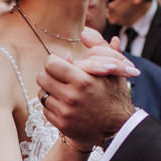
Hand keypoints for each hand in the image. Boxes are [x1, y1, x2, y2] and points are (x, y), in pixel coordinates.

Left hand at [37, 28, 137, 148]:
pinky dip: (52, 106)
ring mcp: (65, 112)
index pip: (51, 63)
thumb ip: (99, 48)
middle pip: (42, 78)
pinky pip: (45, 110)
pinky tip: (65, 105)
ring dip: (50, 91)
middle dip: (50, 76)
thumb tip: (85, 32)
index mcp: (83, 80)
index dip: (55, 62)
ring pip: (41, 94)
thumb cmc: (115, 96)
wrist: (118, 129)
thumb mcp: (112, 71)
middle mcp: (71, 97)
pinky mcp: (61, 125)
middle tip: (61, 78)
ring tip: (63, 91)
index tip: (62, 65)